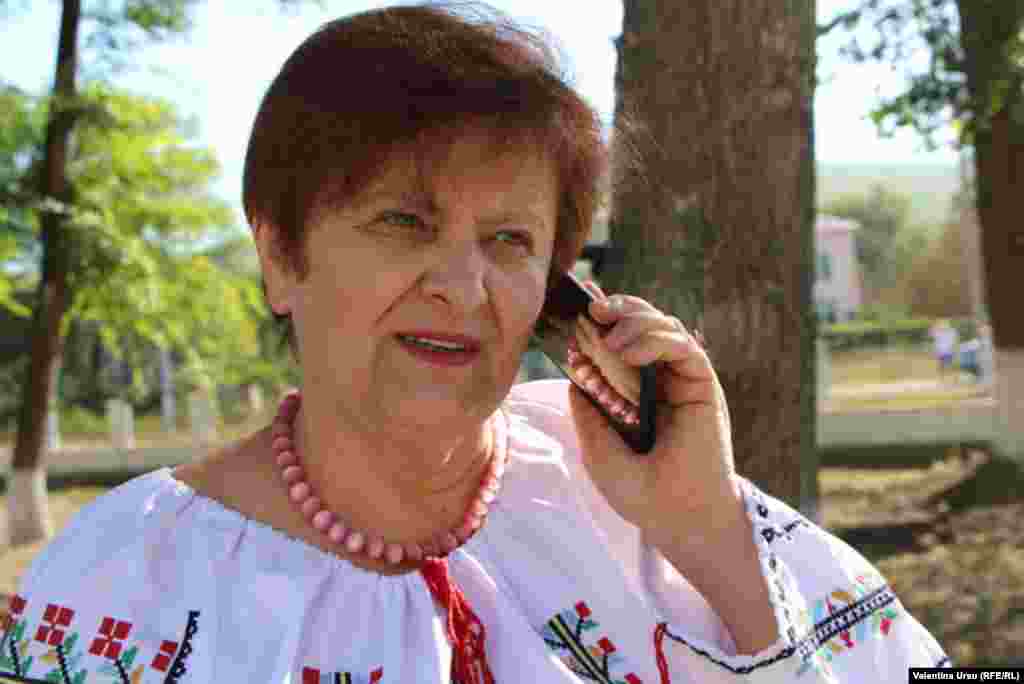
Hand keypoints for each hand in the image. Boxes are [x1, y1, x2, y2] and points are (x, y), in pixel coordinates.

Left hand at [567, 282, 739, 548]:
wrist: (680, 519)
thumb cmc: (643, 494)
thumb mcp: (598, 451)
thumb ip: (587, 413)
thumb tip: (575, 374)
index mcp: (638, 395)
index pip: (623, 343)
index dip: (604, 322)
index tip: (578, 313)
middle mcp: (663, 382)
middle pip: (644, 325)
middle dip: (620, 309)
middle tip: (593, 310)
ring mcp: (684, 381)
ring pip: (665, 327)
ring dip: (635, 322)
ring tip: (609, 340)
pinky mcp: (703, 384)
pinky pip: (683, 346)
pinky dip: (655, 339)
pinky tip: (629, 350)